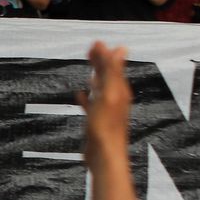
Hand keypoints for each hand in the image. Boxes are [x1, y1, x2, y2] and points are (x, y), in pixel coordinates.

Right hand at [76, 41, 131, 169]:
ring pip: (100, 89)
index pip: (113, 66)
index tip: (95, 42)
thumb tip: (120, 48)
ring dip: (94, 77)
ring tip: (88, 68)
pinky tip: (79, 95)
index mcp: (120, 91)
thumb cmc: (106, 126)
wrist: (104, 157)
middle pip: (108, 75)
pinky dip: (86, 97)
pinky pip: (92, 105)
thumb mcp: (109, 94)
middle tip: (90, 49)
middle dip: (100, 62)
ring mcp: (106, 111)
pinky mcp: (97, 122)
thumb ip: (112, 71)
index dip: (105, 54)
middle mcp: (115, 99)